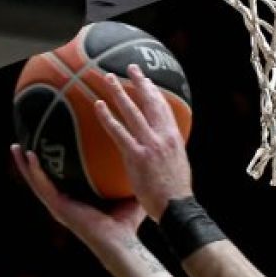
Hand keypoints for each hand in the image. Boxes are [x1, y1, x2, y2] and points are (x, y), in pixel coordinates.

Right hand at [10, 144, 142, 248]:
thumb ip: (126, 178)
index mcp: (74, 202)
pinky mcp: (59, 208)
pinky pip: (43, 186)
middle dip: (29, 164)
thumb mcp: (126, 195)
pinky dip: (35, 171)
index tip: (42, 149)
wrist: (122, 242)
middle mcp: (63, 205)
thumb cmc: (126, 224)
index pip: (57, 181)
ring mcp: (58, 207)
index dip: (48, 167)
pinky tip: (30, 155)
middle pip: (40, 180)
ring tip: (15, 147)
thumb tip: (138, 157)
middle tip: (19, 144)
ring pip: (35, 182)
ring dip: (24, 165)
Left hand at [94, 66, 194, 220]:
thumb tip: (160, 149)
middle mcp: (164, 137)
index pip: (165, 109)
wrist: (176, 208)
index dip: (155, 92)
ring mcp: (150, 145)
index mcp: (174, 139)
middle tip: (131, 68)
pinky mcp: (137, 156)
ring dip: (120, 92)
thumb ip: (168, 153)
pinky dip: (108, 117)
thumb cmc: (175, 193)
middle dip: (141, 83)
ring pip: (133, 112)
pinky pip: (119, 132)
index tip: (147, 80)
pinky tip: (98, 106)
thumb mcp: (177, 167)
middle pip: (151, 103)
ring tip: (108, 78)